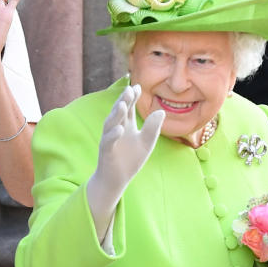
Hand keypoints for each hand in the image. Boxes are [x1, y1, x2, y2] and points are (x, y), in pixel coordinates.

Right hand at [86, 84, 164, 238]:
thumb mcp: (146, 143)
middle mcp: (116, 128)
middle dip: (124, 100)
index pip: (129, 107)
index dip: (132, 97)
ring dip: (116, 114)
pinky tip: (120, 129)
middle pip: (119, 111)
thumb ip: (152, 128)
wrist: (117, 179)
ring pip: (111, 123)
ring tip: (122, 104)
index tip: (138, 87)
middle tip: (130, 89)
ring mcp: (109, 139)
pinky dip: (113, 135)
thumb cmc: (130, 160)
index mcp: (126, 125)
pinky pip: (108, 141)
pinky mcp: (106, 151)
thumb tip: (161, 112)